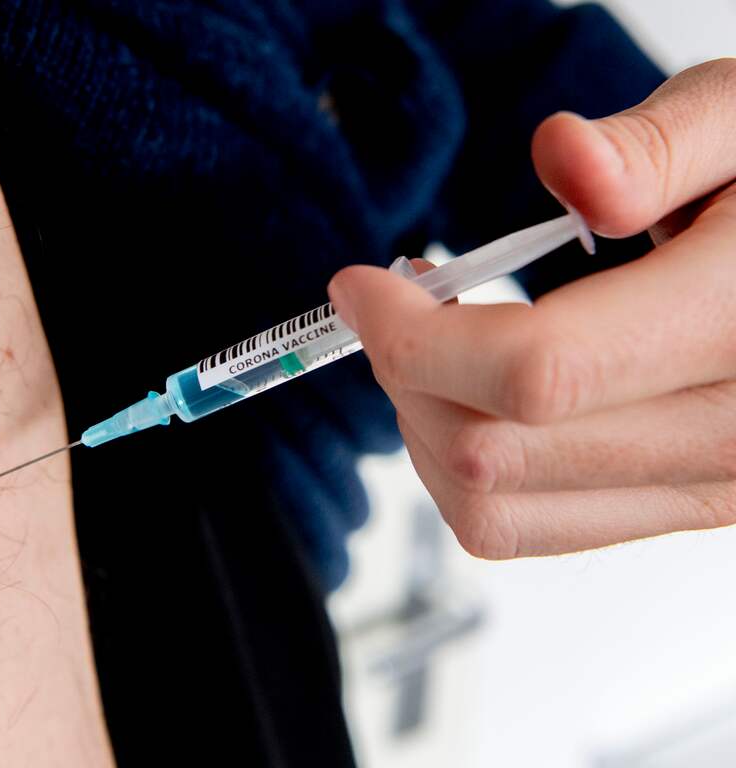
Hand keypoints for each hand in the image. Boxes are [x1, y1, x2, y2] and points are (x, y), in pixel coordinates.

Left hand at [328, 60, 735, 558]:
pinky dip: (466, 467)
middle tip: (394, 307)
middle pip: (491, 454)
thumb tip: (568, 161)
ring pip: (493, 511)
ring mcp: (702, 489)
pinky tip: (469, 395)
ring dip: (424, 429)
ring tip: (431, 349)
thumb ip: (660, 145)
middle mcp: (726, 438)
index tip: (362, 287)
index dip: (414, 336)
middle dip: (405, 374)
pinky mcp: (674, 505)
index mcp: (735, 325)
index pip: (534, 372)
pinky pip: (528, 525)